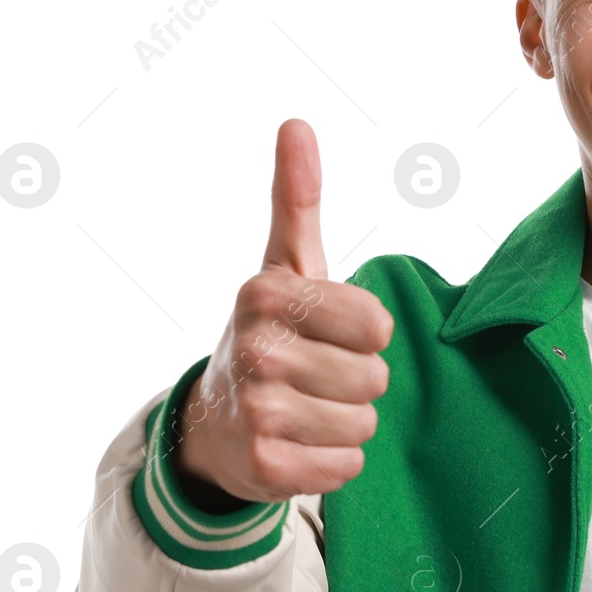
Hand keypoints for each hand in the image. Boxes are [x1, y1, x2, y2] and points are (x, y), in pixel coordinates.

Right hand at [174, 118, 393, 503]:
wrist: (215, 422)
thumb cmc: (271, 336)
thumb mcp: (285, 267)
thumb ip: (297, 200)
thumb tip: (296, 123)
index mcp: (268, 294)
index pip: (376, 325)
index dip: (364, 336)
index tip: (329, 334)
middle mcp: (256, 347)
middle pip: (375, 380)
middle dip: (357, 384)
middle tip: (317, 379)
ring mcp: (255, 409)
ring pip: (364, 426)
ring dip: (346, 425)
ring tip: (307, 412)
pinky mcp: (263, 465)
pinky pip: (346, 468)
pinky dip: (334, 464)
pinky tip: (300, 446)